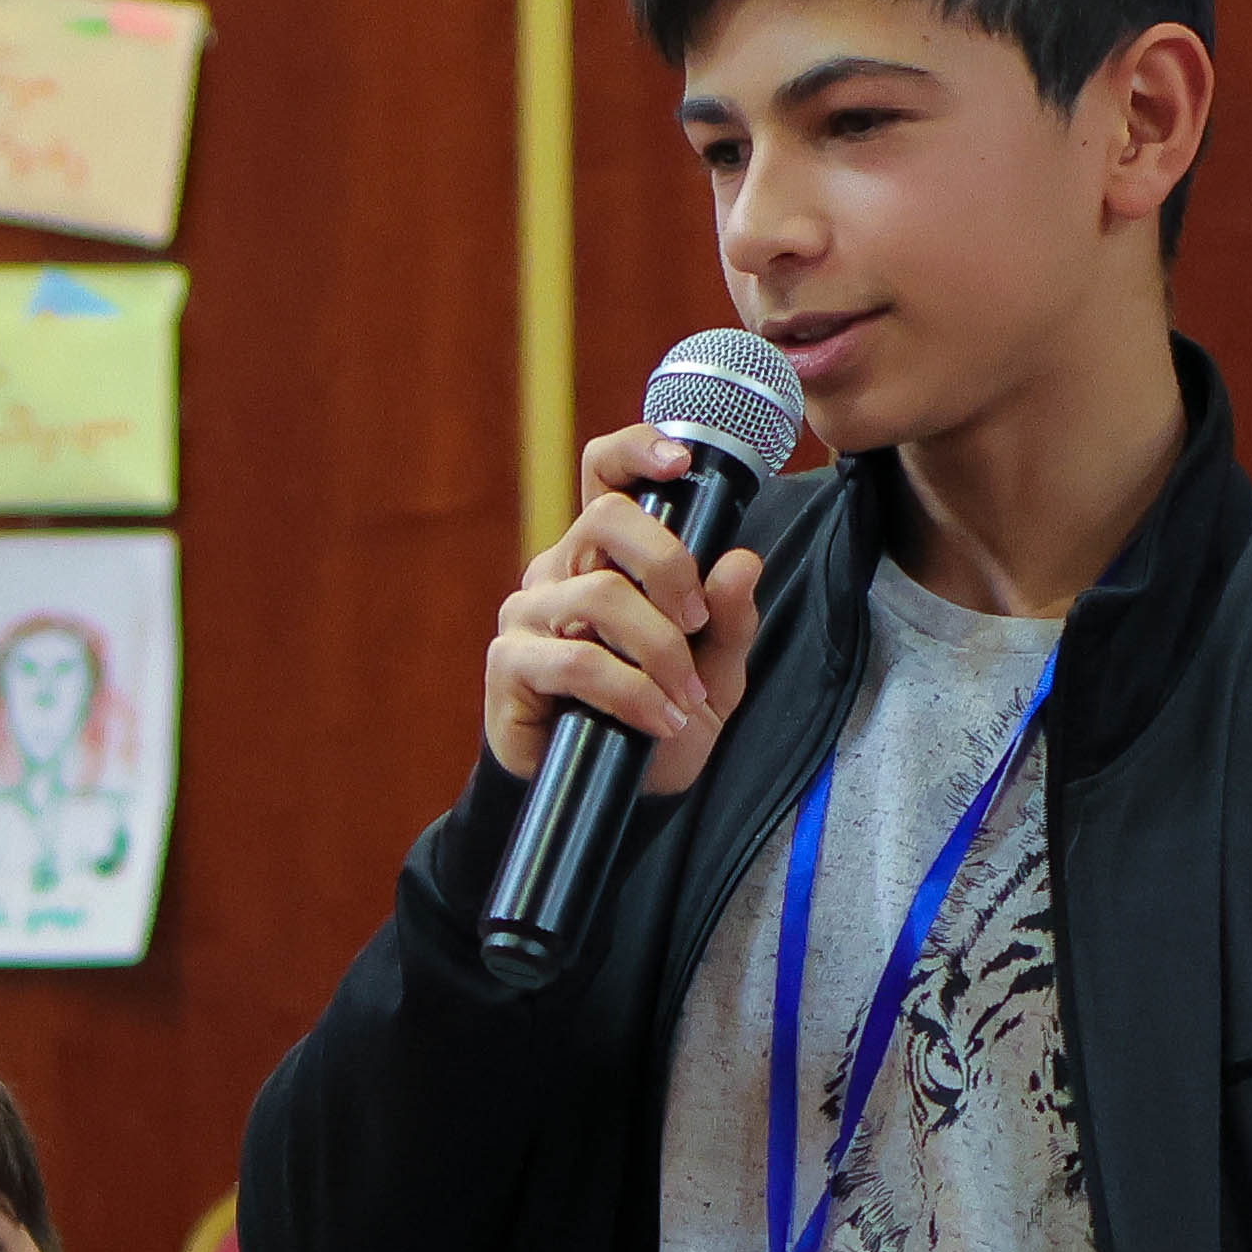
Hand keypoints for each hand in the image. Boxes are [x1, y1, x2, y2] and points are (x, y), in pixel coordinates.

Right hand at [480, 424, 771, 793]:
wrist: (617, 801)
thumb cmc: (656, 723)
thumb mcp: (716, 675)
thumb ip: (731, 621)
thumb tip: (741, 561)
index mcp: (606, 555)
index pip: (606, 475)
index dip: (636, 450)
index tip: (680, 463)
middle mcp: (561, 570)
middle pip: (607, 518)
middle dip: (669, 566)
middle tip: (700, 622)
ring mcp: (529, 613)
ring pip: (601, 597)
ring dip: (660, 653)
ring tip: (685, 702)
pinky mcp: (510, 663)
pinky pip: (578, 661)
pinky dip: (631, 692)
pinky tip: (658, 721)